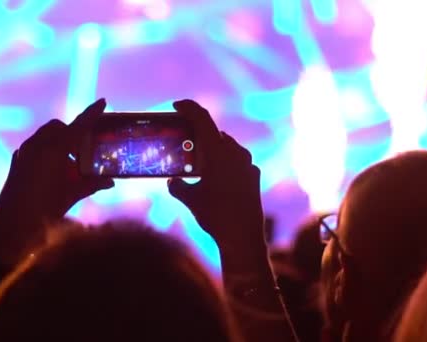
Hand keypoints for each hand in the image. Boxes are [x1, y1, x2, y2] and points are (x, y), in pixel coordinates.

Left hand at [0, 99, 113, 227]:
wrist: (13, 228)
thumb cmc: (45, 210)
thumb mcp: (72, 195)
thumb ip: (92, 184)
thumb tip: (110, 181)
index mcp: (54, 149)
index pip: (78, 125)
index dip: (92, 113)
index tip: (103, 101)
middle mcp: (37, 145)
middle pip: (60, 128)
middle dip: (74, 133)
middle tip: (86, 151)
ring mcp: (24, 152)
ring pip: (47, 136)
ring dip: (61, 143)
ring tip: (72, 165)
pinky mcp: (17, 161)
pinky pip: (36, 147)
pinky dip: (49, 152)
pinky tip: (55, 172)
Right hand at [168, 100, 264, 251]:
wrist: (243, 237)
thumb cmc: (214, 215)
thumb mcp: (189, 199)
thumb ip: (177, 185)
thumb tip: (173, 181)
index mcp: (217, 151)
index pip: (201, 118)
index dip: (188, 107)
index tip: (177, 105)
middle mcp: (235, 152)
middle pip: (213, 133)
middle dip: (197, 134)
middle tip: (183, 139)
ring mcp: (247, 163)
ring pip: (226, 147)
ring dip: (211, 149)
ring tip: (198, 161)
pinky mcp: (254, 175)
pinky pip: (236, 160)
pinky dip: (224, 162)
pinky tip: (215, 177)